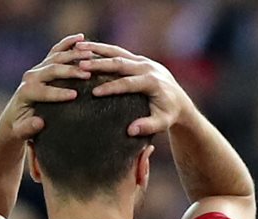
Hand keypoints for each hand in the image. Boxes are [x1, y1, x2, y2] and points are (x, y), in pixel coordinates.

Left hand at [1, 34, 94, 140]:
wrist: (16, 115)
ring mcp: (38, 68)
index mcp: (26, 92)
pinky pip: (57, 51)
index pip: (43, 90)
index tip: (75, 95)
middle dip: (70, 71)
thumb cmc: (21, 126)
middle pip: (51, 69)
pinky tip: (81, 37)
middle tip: (88, 73)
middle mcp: (31, 76)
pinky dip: (68, 43)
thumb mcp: (21, 132)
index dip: (58, 92)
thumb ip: (28, 128)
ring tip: (91, 55)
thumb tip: (39, 122)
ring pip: (56, 57)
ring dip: (74, 55)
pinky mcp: (44, 64)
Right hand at [77, 42, 193, 135]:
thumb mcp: (162, 123)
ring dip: (97, 49)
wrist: (179, 100)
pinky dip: (102, 49)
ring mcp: (142, 60)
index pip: (129, 83)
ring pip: (117, 52)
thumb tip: (130, 131)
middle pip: (120, 63)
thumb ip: (148, 126)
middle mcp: (147, 67)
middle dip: (99, 64)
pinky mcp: (138, 59)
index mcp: (153, 82)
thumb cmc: (169, 114)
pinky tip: (85, 48)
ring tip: (77, 48)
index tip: (95, 92)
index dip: (112, 87)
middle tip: (80, 65)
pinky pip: (118, 51)